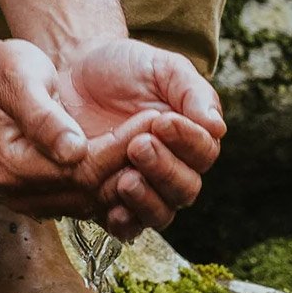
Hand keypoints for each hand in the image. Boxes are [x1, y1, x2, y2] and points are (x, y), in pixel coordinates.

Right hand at [0, 39, 157, 222]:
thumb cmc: (4, 73)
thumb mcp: (21, 80)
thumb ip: (44, 118)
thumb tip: (73, 151)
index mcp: (11, 164)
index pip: (79, 171)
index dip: (120, 149)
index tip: (153, 118)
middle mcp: (20, 191)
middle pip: (91, 191)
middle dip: (132, 163)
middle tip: (165, 129)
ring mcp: (33, 199)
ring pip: (96, 201)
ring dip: (129, 175)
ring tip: (157, 142)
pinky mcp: (47, 197)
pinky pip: (90, 200)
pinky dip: (117, 181)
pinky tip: (136, 155)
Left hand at [55, 39, 224, 239]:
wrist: (74, 73)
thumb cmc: (124, 68)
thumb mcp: (161, 68)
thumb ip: (190, 92)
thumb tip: (217, 127)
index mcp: (190, 139)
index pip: (203, 153)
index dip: (187, 141)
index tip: (162, 122)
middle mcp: (170, 169)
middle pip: (184, 189)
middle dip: (164, 170)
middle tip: (137, 146)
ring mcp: (140, 188)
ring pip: (159, 213)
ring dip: (146, 201)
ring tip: (125, 180)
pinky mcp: (106, 201)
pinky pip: (124, 225)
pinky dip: (122, 222)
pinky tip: (112, 211)